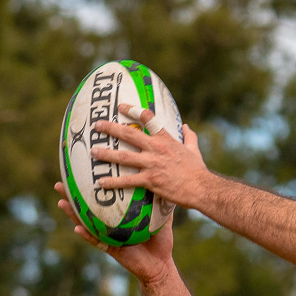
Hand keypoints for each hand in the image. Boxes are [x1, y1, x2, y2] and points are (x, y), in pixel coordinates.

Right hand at [53, 181, 176, 290]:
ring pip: (86, 222)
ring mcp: (108, 236)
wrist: (161, 265)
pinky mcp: (110, 249)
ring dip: (72, 213)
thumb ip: (160, 200)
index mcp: (118, 215)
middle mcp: (109, 224)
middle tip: (60, 183)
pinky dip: (87, 235)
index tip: (82, 169)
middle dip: (72, 196)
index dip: (93, 185)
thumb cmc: (160, 240)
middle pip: (88, 207)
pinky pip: (96, 241)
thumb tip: (164, 178)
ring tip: (61, 202)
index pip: (104, 197)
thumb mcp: (162, 216)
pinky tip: (77, 227)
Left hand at [90, 104, 211, 208]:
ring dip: (106, 154)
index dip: (132, 110)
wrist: (202, 188)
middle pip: (129, 134)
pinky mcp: (150, 180)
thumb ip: (189, 137)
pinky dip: (113, 182)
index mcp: (165, 139)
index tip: (120, 107)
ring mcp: (152, 164)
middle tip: (97, 125)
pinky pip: (128, 181)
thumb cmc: (198, 170)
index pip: (148, 118)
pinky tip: (101, 183)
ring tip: (93, 152)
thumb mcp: (194, 150)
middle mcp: (156, 148)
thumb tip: (186, 126)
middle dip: (111, 128)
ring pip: (123, 156)